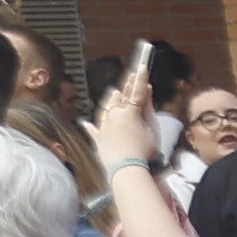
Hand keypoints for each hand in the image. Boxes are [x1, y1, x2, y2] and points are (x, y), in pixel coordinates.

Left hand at [89, 54, 159, 171]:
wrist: (127, 169)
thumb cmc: (144, 150)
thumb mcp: (152, 128)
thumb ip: (148, 108)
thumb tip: (147, 90)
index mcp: (130, 112)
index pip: (136, 92)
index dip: (139, 79)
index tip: (141, 67)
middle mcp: (115, 116)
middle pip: (120, 98)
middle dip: (125, 86)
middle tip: (129, 74)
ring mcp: (104, 127)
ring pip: (106, 109)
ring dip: (110, 100)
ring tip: (113, 91)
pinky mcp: (98, 140)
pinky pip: (92, 131)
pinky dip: (89, 126)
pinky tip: (84, 122)